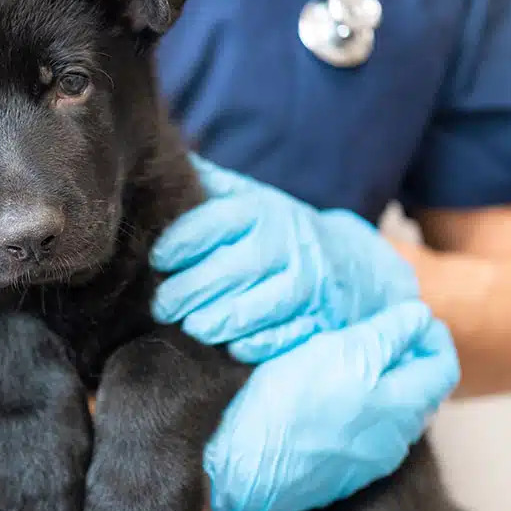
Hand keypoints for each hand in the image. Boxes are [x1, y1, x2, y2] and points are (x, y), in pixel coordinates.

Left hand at [151, 154, 418, 361]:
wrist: (352, 263)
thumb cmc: (278, 232)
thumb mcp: (251, 200)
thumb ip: (211, 187)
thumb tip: (164, 165)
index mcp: (263, 211)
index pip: (217, 221)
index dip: (181, 241)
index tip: (158, 259)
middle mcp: (287, 245)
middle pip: (234, 268)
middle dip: (190, 289)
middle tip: (161, 306)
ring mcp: (307, 285)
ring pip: (259, 307)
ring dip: (218, 320)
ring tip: (190, 326)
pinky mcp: (319, 321)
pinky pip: (286, 337)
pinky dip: (257, 344)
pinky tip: (231, 346)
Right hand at [203, 300, 459, 510]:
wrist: (240, 469)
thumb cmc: (287, 406)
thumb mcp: (339, 351)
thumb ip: (386, 335)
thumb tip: (419, 317)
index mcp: (404, 406)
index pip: (443, 364)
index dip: (430, 332)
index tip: (407, 313)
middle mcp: (395, 440)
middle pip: (420, 390)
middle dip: (405, 355)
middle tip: (375, 328)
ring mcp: (367, 462)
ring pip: (391, 413)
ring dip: (380, 382)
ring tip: (347, 356)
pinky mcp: (337, 473)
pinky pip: (363, 434)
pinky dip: (358, 407)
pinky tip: (326, 394)